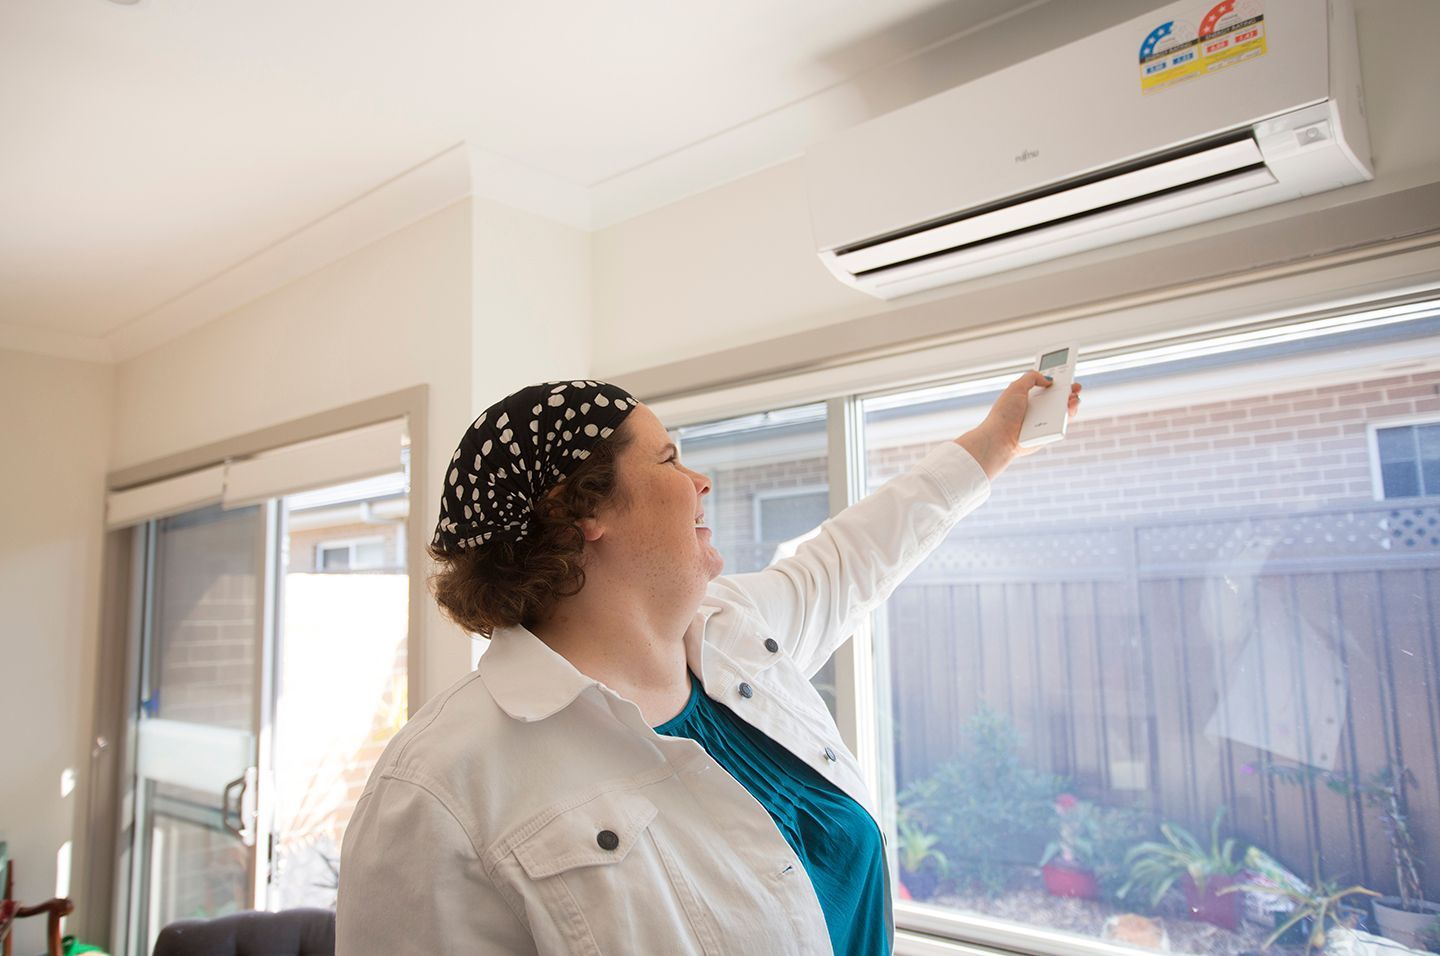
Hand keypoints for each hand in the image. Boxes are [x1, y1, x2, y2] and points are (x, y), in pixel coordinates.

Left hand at [953, 371, 1081, 478]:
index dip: (1054, 377)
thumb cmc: (1004, 415)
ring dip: (1071, 400)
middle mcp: (1036, 407)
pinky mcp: (1048, 431)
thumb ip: (1032, 377)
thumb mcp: (1016, 388)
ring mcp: (1043, 420)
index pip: (1043, 384)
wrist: (1001, 439)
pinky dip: (1069, 413)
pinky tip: (1070, 406)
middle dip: (1067, 389)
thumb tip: (1048, 379)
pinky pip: (1062, 422)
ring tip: (1074, 394)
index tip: (1065, 370)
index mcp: (1026, 396)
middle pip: (1056, 396)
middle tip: (1075, 384)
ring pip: (1062, 409)